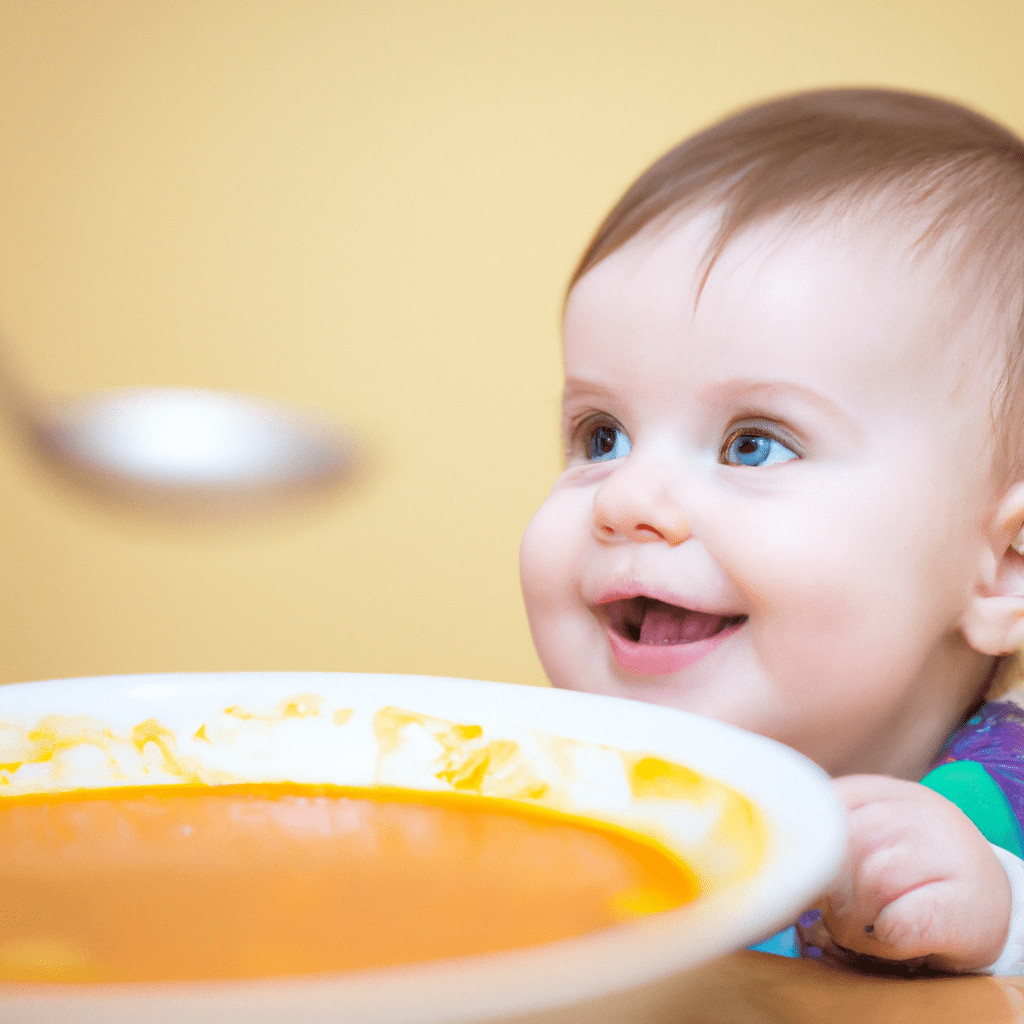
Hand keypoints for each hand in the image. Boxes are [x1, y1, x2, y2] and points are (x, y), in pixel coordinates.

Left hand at [800, 774, 1012, 972]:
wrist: (992, 904)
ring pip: (872, 880)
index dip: (803, 847)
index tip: (795, 874)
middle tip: (829, 910)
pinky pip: (899, 925)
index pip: (825, 803)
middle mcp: (920, 812)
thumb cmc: (909, 872)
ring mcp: (949, 854)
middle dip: (827, 888)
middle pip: (846, 842)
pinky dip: (882, 941)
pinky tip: (889, 939)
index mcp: (885, 790)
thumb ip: (824, 831)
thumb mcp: (867, 835)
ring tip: (859, 929)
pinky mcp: (966, 908)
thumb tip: (766, 855)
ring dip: (853, 920)